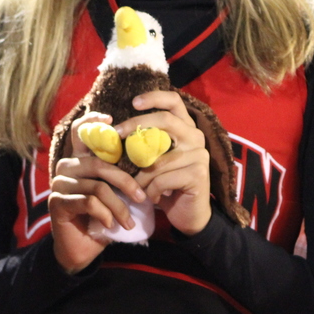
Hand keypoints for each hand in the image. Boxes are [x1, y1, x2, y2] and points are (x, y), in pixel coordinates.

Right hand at [48, 111, 146, 273]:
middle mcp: (66, 167)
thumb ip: (119, 174)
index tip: (112, 117)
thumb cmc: (102, 217)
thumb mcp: (114, 193)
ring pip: (97, 187)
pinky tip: (111, 226)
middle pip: (99, 164)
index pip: (81, 132)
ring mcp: (59, 184)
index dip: (94, 121)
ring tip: (129, 222)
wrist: (81, 250)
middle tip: (142, 199)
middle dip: (126, 182)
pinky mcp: (57, 202)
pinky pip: (89, 202)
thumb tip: (149, 158)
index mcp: (80, 160)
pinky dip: (105, 215)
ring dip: (118, 206)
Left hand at [115, 91, 211, 235]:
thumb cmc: (166, 185)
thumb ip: (145, 143)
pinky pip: (161, 179)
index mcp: (186, 128)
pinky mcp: (198, 174)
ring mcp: (199, 155)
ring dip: (141, 176)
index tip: (133, 102)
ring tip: (138, 187)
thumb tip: (114, 131)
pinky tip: (154, 197)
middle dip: (137, 124)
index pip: (174, 101)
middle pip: (165, 120)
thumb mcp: (154, 160)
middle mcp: (195, 137)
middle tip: (117, 133)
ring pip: (157, 159)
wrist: (188, 215)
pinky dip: (150, 190)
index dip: (154, 97)